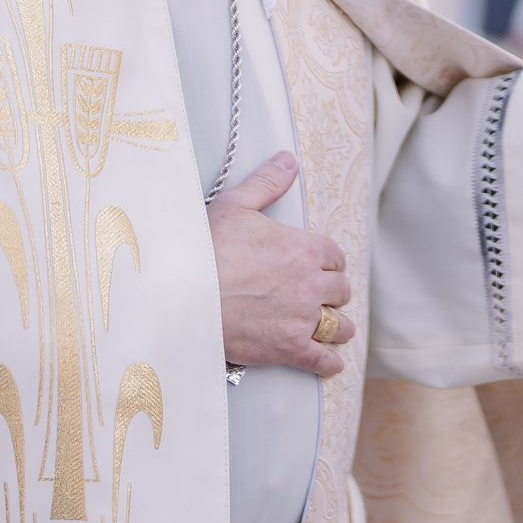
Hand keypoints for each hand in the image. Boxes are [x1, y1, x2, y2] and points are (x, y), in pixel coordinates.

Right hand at [207, 153, 352, 376]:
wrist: (183, 295)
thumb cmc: (206, 247)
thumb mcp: (236, 205)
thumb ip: (267, 183)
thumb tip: (288, 159)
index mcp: (305, 248)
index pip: (335, 256)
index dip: (327, 262)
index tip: (319, 267)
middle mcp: (311, 283)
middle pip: (339, 290)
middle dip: (332, 293)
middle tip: (320, 297)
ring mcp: (302, 318)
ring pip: (338, 326)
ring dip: (337, 327)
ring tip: (331, 329)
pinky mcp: (289, 349)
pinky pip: (322, 360)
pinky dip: (329, 362)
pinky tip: (329, 363)